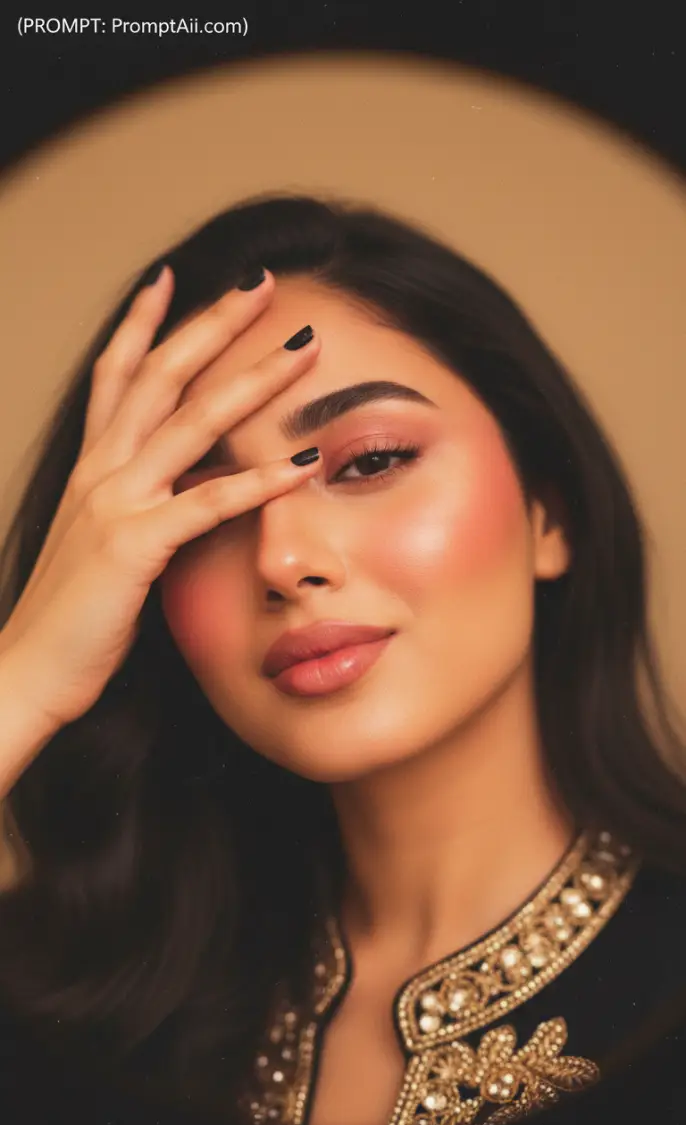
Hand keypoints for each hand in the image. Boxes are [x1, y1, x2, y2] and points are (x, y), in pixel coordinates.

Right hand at [0, 266, 320, 729]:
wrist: (26, 671)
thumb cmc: (70, 620)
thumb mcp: (103, 547)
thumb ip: (137, 510)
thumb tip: (179, 496)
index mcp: (92, 469)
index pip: (119, 375)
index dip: (144, 323)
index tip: (173, 276)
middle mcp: (101, 472)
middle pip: (162, 375)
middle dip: (213, 324)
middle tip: (260, 283)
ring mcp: (114, 503)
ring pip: (192, 421)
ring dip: (253, 380)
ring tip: (303, 347)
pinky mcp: (133, 546)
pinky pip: (205, 504)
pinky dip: (257, 483)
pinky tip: (300, 466)